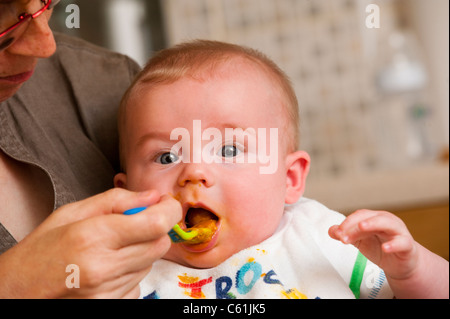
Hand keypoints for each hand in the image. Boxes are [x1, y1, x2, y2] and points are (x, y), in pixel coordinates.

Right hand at [0, 188, 181, 297]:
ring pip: (151, 263)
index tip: (165, 204)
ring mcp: (108, 291)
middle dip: (156, 229)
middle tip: (136, 223)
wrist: (18, 291)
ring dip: (141, 251)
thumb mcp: (73, 212)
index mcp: (94, 236)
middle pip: (160, 244)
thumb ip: (117, 200)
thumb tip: (152, 197)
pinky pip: (139, 283)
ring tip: (113, 248)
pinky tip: (110, 267)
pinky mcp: (111, 305)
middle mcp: (104, 267)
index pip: (155, 224)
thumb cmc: (42, 249)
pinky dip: (132, 271)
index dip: (169, 211)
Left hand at [328, 209, 417, 280]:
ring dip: (373, 224)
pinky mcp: (407, 245)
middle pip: (371, 217)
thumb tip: (331, 231)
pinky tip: (385, 248)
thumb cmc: (380, 247)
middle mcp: (387, 221)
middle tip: (343, 235)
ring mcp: (399, 232)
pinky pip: (402, 242)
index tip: (337, 233)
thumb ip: (346, 235)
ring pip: (387, 224)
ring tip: (361, 227)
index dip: (347, 223)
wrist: (400, 264)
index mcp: (375, 218)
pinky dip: (394, 244)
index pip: (360, 215)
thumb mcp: (360, 241)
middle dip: (355, 225)